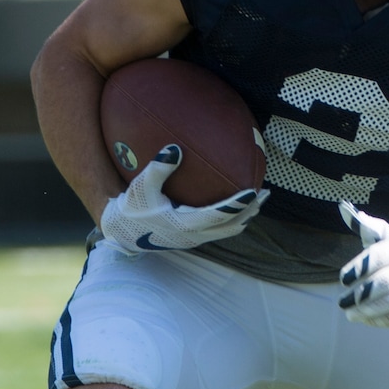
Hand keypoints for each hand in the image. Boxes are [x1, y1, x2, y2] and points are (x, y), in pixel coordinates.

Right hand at [100, 144, 267, 252]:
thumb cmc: (132, 207)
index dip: (237, 205)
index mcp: (184, 224)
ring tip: (258, 201)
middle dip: (250, 210)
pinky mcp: (193, 239)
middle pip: (232, 225)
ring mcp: (195, 239)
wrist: (122, 233)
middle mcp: (194, 235)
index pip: (218, 215)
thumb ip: (158, 168)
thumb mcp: (140, 187)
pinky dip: (233, 219)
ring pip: (229, 231)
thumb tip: (175, 148)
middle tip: (265, 193)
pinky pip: (220, 231)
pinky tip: (236, 206)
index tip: (253, 191)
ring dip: (245, 217)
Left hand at [338, 200, 388, 327]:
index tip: (342, 278)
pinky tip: (364, 318)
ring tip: (349, 313)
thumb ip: (365, 226)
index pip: (380, 255)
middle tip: (342, 301)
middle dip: (361, 294)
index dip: (359, 267)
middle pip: (386, 282)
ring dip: (368, 310)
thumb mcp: (384, 236)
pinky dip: (380, 321)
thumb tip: (344, 210)